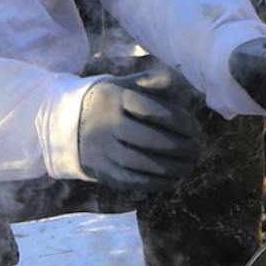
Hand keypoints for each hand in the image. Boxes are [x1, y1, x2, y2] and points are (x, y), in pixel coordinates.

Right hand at [76, 65, 204, 192]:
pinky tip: (172, 180)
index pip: (153, 111)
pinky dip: (154, 183)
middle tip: (198, 149)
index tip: (196, 129)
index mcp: (115, 98)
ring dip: (171, 168)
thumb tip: (175, 83)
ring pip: (140, 163)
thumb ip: (150, 82)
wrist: (67, 124)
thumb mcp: (124, 84)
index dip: (180, 121)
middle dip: (180, 147)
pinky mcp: (100, 170)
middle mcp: (105, 124)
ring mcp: (101, 149)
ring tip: (190, 166)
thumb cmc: (109, 102)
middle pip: (149, 139)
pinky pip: (130, 180)